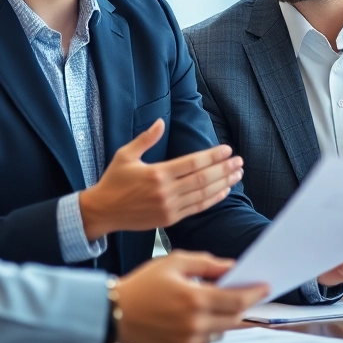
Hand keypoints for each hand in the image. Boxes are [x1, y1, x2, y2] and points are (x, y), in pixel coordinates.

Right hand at [80, 119, 242, 240]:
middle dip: (224, 170)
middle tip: (239, 161)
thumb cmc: (114, 181)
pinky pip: (196, 208)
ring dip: (223, 184)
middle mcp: (165, 192)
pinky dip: (212, 199)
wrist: (103, 211)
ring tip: (237, 174)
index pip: (193, 163)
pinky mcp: (169, 220)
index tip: (227, 150)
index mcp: (157, 173)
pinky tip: (224, 191)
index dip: (213, 156)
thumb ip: (145, 139)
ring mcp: (169, 207)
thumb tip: (161, 122)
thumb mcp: (126, 155)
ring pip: (203, 194)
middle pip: (203, 179)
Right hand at [115, 251, 268, 342]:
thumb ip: (207, 263)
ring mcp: (187, 342)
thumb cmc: (144, 284)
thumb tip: (232, 267)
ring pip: (220, 332)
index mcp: (195, 299)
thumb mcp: (174, 262)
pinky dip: (205, 331)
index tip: (265, 287)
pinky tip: (190, 319)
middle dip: (240, 305)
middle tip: (239, 293)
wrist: (113, 312)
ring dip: (221, 318)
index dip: (255, 294)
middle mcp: (194, 324)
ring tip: (205, 305)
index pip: (238, 300)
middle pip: (234, 318)